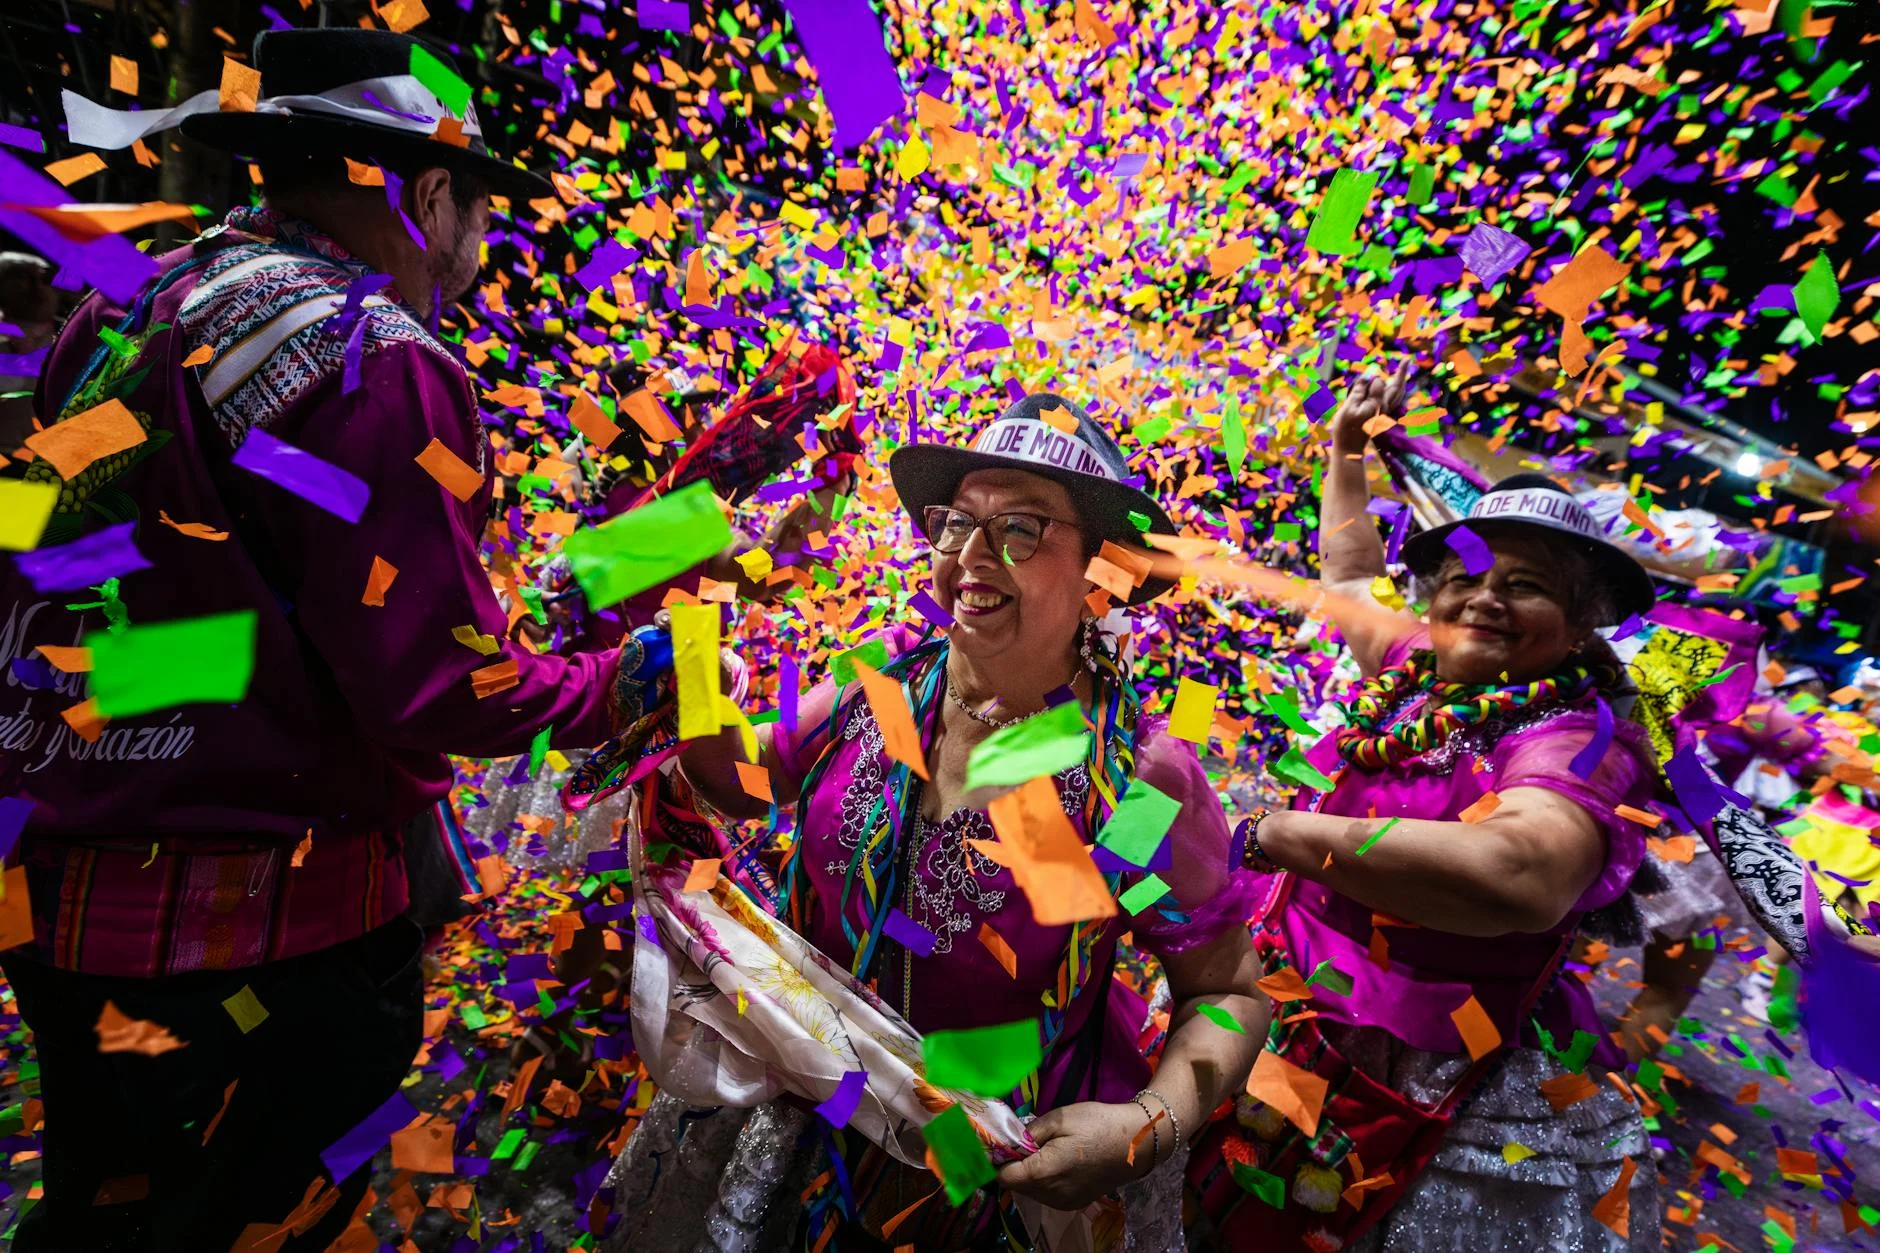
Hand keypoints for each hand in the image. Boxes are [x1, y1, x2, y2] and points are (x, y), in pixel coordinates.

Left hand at [994, 1101, 1157, 1211]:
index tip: (1003, 1141)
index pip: (1003, 1176)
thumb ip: (1029, 1133)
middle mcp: (1051, 1195)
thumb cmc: (1097, 1124)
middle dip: (1014, 1164)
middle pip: (1016, 1185)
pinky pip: (1047, 1194)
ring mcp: (1063, 1203)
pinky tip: (1057, 1160)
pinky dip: (1044, 1180)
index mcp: (1044, 1173)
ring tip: (1044, 1148)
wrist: (1136, 1142)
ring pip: (1031, 1191)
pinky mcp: (1074, 1203)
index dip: (999, 1158)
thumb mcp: (1059, 1118)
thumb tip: (1009, 1142)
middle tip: (1024, 1140)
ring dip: (1029, 1172)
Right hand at [1328, 361, 1412, 455]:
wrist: (1349, 448)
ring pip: (1398, 394)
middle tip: (1408, 359)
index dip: (1369, 380)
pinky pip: (1394, 400)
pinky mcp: (1381, 416)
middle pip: (1397, 387)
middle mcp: (1384, 408)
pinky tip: (1396, 386)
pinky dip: (1397, 390)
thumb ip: (1359, 392)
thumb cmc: (1345, 428)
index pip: (1378, 383)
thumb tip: (1369, 378)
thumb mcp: (1348, 408)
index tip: (1360, 384)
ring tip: (1404, 368)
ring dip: (1401, 381)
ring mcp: (1384, 412)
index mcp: (1377, 405)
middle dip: (1402, 372)